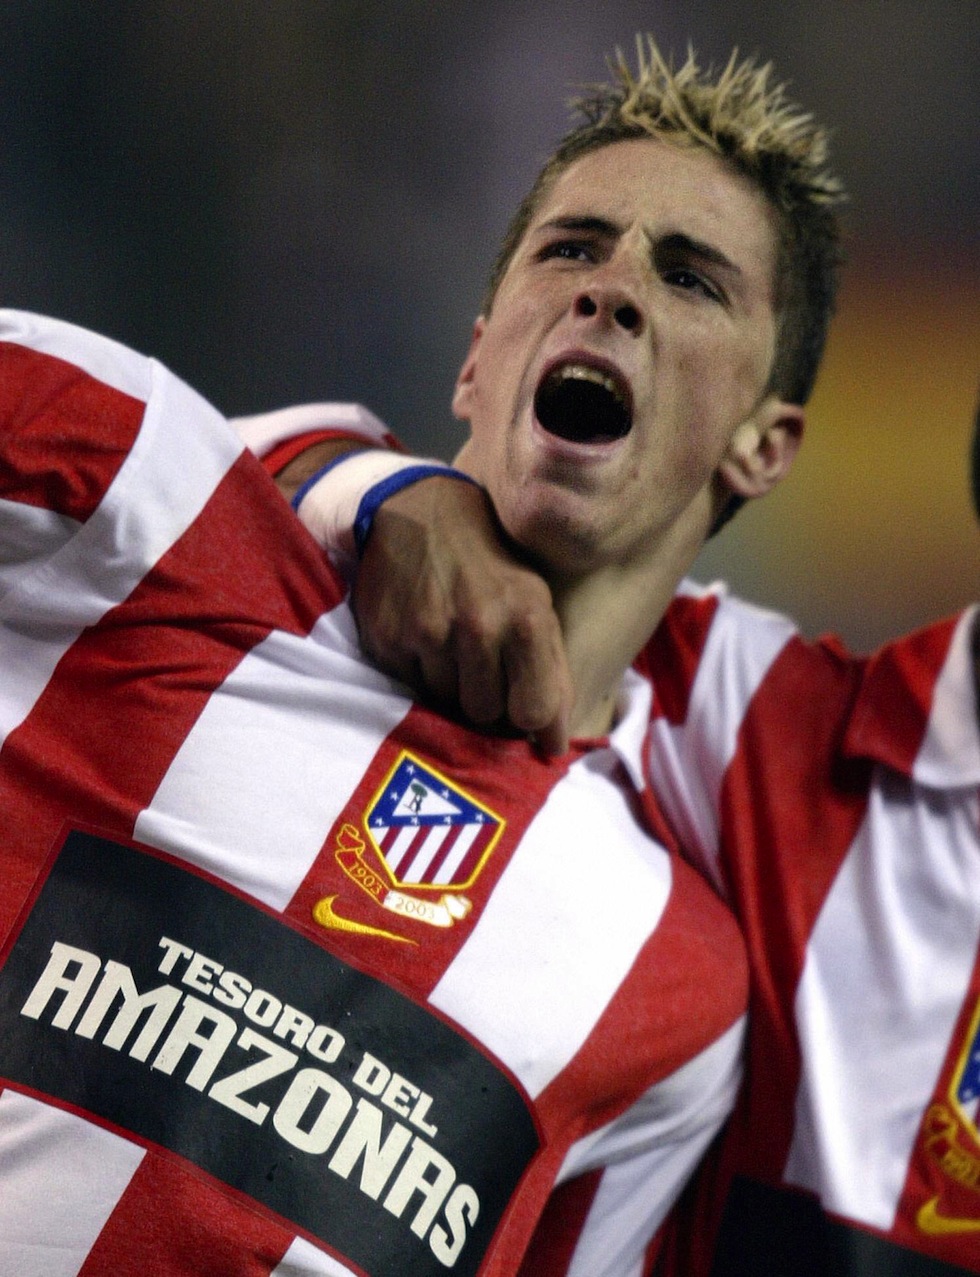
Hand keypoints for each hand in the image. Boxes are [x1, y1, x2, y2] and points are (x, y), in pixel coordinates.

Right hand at [353, 475, 572, 753]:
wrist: (418, 510)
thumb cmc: (490, 562)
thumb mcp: (535, 599)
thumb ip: (550, 669)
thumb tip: (554, 745)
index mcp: (527, 617)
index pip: (535, 709)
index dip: (534, 725)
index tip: (531, 730)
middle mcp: (479, 625)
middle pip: (485, 713)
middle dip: (487, 698)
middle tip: (482, 665)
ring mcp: (429, 631)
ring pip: (444, 702)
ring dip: (450, 685)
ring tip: (450, 645)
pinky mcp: (388, 636)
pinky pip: (408, 684)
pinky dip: (417, 670)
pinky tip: (421, 635)